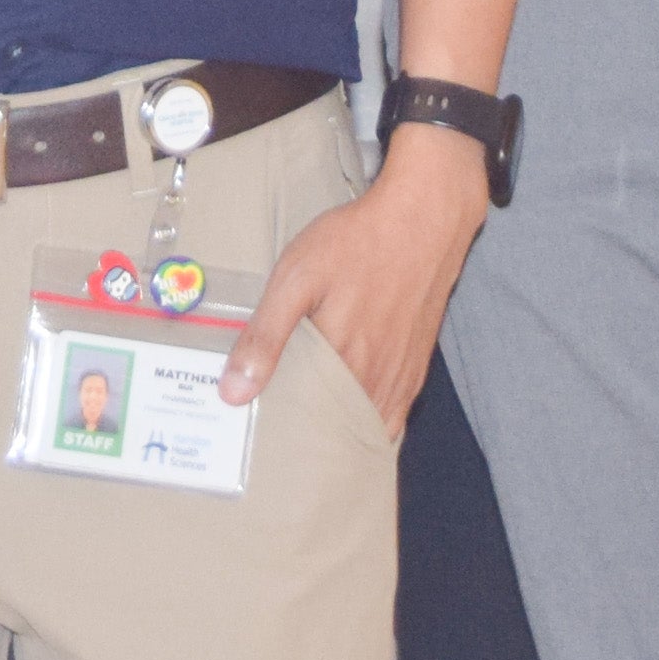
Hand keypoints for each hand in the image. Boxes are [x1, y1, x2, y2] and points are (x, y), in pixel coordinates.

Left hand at [225, 126, 489, 430]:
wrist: (425, 217)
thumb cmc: (356, 243)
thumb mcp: (297, 278)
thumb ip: (266, 336)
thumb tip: (234, 393)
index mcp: (342, 364)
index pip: (305, 426)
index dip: (281, 438)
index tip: (255, 442)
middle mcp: (376, 381)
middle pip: (335, 431)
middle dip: (307, 440)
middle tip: (275, 441)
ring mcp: (401, 377)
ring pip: (365, 427)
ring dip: (339, 435)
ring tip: (306, 435)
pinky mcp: (416, 367)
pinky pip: (392, 416)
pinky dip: (368, 425)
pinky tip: (348, 419)